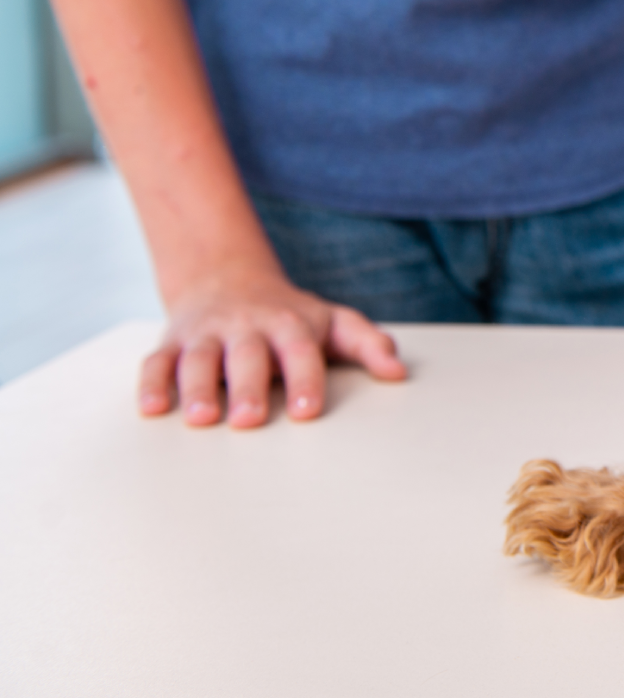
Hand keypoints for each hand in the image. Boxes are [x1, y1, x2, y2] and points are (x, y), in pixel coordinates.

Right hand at [139, 266, 405, 426]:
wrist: (227, 277)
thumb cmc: (290, 316)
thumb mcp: (333, 322)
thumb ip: (367, 344)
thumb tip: (398, 372)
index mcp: (289, 324)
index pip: (300, 352)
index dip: (305, 380)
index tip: (307, 411)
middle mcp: (246, 327)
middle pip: (246, 356)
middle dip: (246, 387)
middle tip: (248, 420)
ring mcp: (207, 333)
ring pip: (198, 358)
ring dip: (196, 387)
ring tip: (200, 419)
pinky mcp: (172, 342)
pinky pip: (157, 361)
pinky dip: (152, 382)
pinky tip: (152, 409)